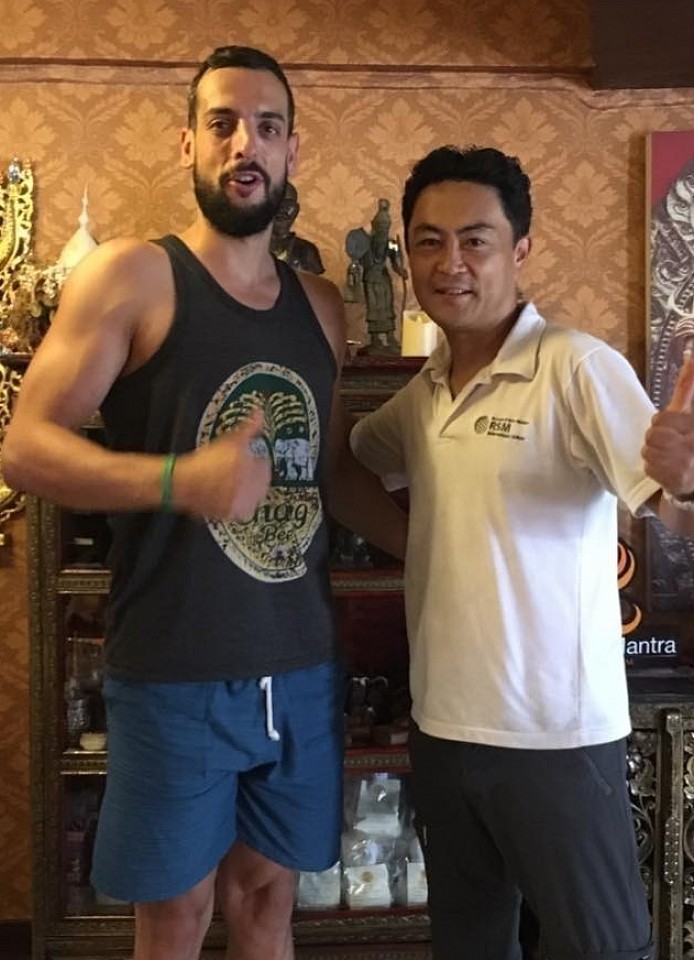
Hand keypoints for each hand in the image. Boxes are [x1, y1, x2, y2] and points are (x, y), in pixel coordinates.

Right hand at [174, 409, 270, 520]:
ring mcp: (244, 502)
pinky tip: (228, 496)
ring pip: (252, 496)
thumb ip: (249, 426)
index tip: (248, 461)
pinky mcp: (233, 514)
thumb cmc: (207, 460)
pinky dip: (237, 504)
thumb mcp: (231, 439)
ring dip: (245, 490)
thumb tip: (260, 411)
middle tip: (237, 473)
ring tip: (231, 484)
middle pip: (261, 482)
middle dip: (251, 477)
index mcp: (257, 468)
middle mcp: (253, 487)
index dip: (255, 462)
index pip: (265, 465)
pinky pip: (243, 510)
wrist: (185, 482)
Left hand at [642, 356, 693, 496]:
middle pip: (652, 435)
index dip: (662, 424)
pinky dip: (654, 470)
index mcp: (692, 425)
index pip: (661, 419)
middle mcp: (692, 444)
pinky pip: (648, 467)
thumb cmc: (688, 440)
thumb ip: (687, 386)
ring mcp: (685, 463)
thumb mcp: (689, 414)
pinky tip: (667, 471)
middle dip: (656, 439)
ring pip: (648, 451)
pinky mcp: (675, 480)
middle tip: (670, 446)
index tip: (674, 430)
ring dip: (654, 455)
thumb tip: (692, 357)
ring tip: (668, 458)